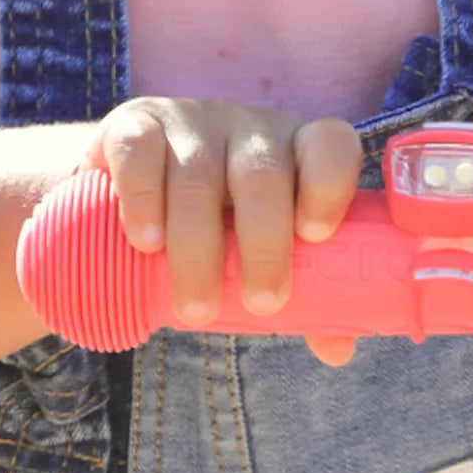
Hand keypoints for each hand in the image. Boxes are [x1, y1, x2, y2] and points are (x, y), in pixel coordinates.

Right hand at [82, 98, 362, 364]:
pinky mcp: (135, 123)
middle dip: (264, 244)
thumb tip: (337, 351)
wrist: (137, 186)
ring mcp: (192, 122)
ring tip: (196, 306)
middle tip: (262, 303)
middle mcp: (251, 130)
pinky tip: (146, 244)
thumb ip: (307, 294)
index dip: (329, 186)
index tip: (315, 236)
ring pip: (197, 177)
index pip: (331, 146)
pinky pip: (138, 152)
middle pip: (263, 174)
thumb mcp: (268, 252)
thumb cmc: (225, 227)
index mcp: (300, 154)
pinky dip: (142, 201)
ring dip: (197, 248)